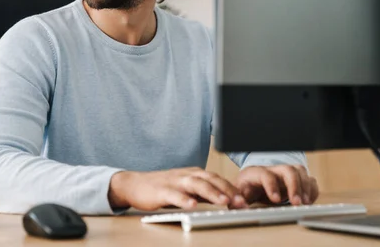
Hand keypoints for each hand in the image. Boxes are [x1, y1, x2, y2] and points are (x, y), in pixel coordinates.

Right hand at [108, 167, 248, 210]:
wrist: (134, 184)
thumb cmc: (161, 187)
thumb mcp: (185, 188)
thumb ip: (202, 192)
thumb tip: (224, 199)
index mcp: (193, 174)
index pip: (216, 179)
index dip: (231, 188)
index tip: (245, 200)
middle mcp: (186, 175)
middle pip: (210, 179)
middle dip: (227, 190)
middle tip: (241, 202)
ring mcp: (173, 182)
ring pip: (195, 184)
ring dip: (211, 192)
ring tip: (223, 202)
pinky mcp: (161, 191)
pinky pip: (174, 195)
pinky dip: (184, 199)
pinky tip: (192, 205)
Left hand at [234, 165, 318, 205]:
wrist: (251, 183)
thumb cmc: (245, 189)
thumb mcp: (236, 194)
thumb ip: (235, 200)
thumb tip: (237, 205)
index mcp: (255, 173)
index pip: (265, 174)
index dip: (271, 185)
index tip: (276, 200)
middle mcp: (272, 170)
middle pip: (287, 170)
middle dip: (294, 185)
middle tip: (297, 203)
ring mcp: (284, 173)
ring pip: (299, 171)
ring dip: (305, 187)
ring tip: (305, 203)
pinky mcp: (295, 179)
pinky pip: (308, 179)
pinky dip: (311, 189)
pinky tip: (309, 201)